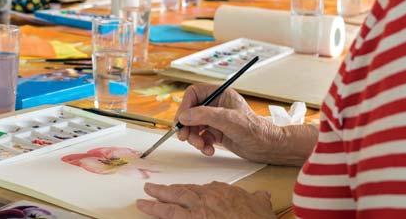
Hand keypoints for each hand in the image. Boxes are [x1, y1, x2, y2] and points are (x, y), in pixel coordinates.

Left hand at [136, 182, 275, 218]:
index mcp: (220, 191)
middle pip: (181, 192)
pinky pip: (171, 217)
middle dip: (165, 191)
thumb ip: (258, 198)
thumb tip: (263, 195)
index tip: (181, 193)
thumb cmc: (258, 217)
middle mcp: (206, 197)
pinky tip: (149, 214)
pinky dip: (160, 215)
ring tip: (142, 202)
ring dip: (155, 202)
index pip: (200, 189)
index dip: (188, 192)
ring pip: (172, 204)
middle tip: (150, 190)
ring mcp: (198, 210)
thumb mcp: (260, 203)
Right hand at [174, 84, 283, 163]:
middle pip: (190, 111)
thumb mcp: (227, 119)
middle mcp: (216, 105)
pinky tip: (209, 150)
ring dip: (194, 138)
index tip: (181, 120)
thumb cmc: (253, 129)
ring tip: (202, 146)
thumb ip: (204, 115)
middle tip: (184, 137)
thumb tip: (183, 116)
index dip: (185, 106)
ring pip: (194, 126)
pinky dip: (202, 145)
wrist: (267, 147)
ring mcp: (216, 120)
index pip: (194, 94)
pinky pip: (201, 137)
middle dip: (187, 126)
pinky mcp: (217, 133)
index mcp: (220, 94)